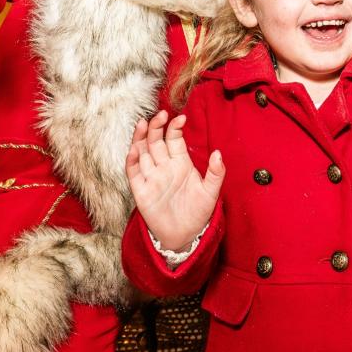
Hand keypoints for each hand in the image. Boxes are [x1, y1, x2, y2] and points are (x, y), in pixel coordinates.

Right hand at [126, 110, 224, 252]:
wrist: (184, 236)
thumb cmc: (198, 213)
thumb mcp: (211, 193)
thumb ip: (216, 173)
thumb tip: (218, 153)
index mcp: (181, 163)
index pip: (174, 140)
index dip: (175, 128)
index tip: (181, 118)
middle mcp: (164, 166)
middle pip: (156, 141)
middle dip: (157, 127)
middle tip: (160, 114)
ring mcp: (152, 177)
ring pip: (142, 152)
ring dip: (141, 138)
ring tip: (142, 123)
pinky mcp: (141, 190)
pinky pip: (134, 172)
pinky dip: (132, 160)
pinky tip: (134, 149)